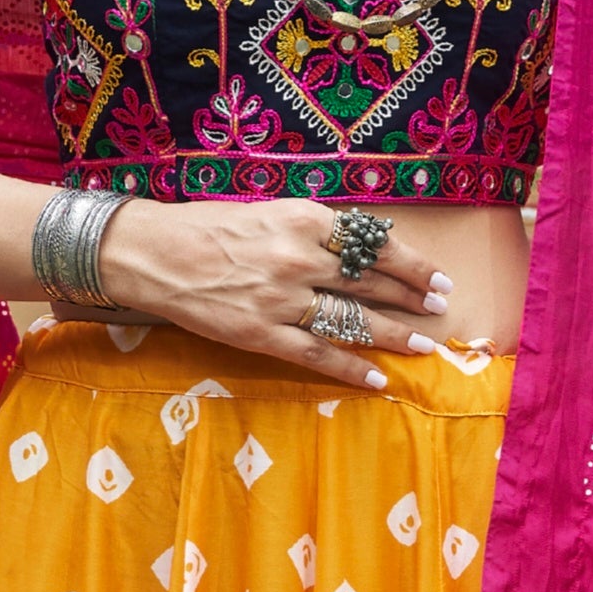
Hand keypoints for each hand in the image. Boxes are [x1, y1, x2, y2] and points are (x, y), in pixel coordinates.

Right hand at [83, 198, 452, 388]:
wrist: (154, 254)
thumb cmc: (209, 228)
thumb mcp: (270, 212)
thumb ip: (314, 233)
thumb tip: (362, 252)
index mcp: (304, 221)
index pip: (375, 246)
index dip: (412, 265)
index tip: (437, 277)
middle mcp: (299, 259)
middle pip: (371, 283)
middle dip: (412, 298)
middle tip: (438, 309)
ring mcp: (282, 300)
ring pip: (352, 322)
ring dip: (393, 335)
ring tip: (423, 345)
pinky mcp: (262, 334)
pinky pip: (318, 355)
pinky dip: (352, 368)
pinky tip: (378, 379)